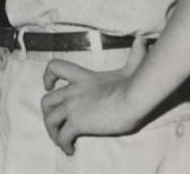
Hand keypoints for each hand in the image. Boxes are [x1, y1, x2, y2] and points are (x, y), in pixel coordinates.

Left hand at [40, 38, 147, 154]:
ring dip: (52, 132)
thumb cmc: (135, 85)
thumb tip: (143, 40)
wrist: (135, 99)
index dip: (47, 76)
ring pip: (50, 120)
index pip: (55, 67)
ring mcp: (73, 107)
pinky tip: (70, 149)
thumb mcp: (132, 67)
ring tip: (61, 141)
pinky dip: (63, 144)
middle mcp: (72, 91)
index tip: (49, 85)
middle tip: (55, 123)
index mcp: (82, 78)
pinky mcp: (77, 122)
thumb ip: (135, 55)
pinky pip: (63, 136)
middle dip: (47, 114)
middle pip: (46, 101)